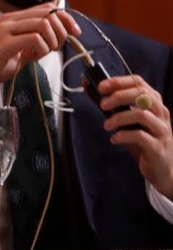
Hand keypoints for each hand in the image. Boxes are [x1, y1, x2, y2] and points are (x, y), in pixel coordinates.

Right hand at [0, 4, 79, 107]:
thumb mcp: (15, 54)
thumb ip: (32, 46)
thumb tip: (52, 44)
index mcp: (11, 20)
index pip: (47, 8)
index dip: (65, 18)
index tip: (74, 32)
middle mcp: (8, 20)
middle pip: (49, 12)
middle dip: (63, 29)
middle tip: (59, 46)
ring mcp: (5, 30)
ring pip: (44, 23)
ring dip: (53, 39)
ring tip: (46, 52)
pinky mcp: (3, 43)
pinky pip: (34, 38)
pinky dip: (42, 48)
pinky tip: (35, 57)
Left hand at [97, 76, 172, 196]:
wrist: (161, 167)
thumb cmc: (143, 140)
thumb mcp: (128, 120)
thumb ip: (112, 105)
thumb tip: (89, 88)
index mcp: (153, 103)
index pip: (139, 83)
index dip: (119, 81)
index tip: (101, 86)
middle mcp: (161, 113)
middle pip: (142, 95)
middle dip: (118, 96)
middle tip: (102, 104)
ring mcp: (161, 130)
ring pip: (141, 115)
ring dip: (119, 117)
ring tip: (107, 125)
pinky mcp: (157, 147)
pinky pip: (140, 136)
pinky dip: (123, 135)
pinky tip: (114, 139)